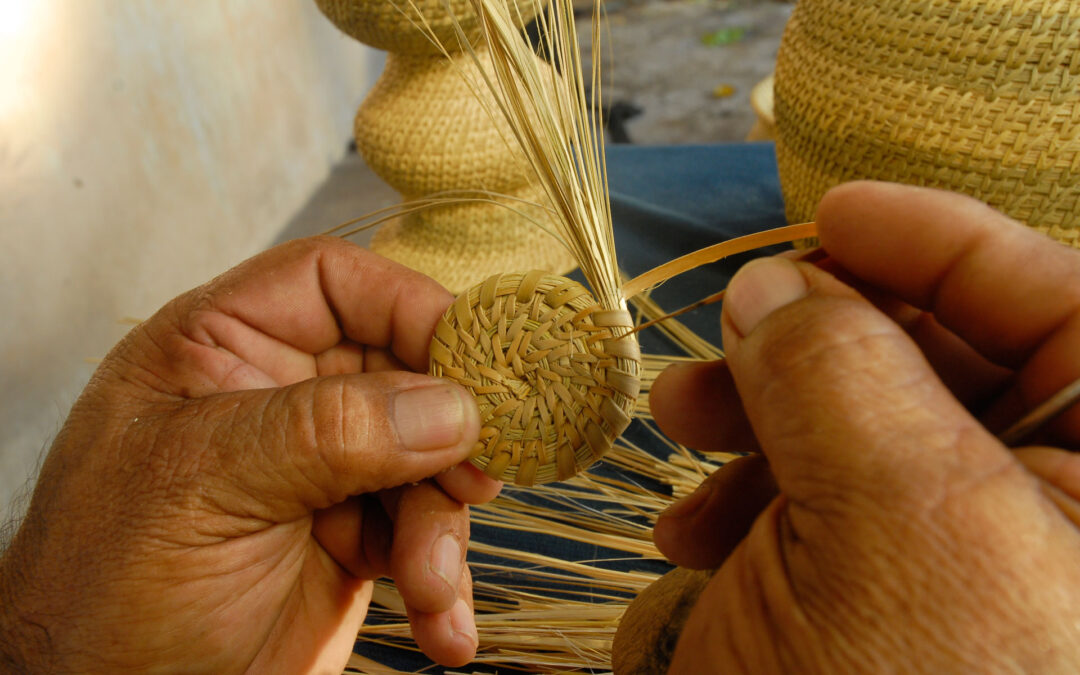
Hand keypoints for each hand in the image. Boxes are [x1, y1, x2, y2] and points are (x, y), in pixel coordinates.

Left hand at [0, 237, 500, 672]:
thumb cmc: (105, 588)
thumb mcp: (202, 486)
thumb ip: (324, 433)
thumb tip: (450, 406)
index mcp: (219, 350)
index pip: (331, 284)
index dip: (406, 305)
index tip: (467, 359)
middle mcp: (279, 399)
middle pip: (401, 371)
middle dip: (443, 431)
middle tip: (473, 478)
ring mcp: (321, 471)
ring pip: (426, 459)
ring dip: (442, 525)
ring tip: (430, 585)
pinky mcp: (352, 540)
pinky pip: (424, 534)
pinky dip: (442, 579)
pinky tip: (441, 625)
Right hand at [650, 182, 1079, 671]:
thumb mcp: (890, 519)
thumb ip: (835, 373)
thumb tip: (773, 286)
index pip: (1060, 302)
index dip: (942, 240)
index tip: (830, 212)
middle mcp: (1048, 506)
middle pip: (941, 360)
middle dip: (814, 335)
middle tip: (727, 331)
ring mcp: (962, 559)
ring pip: (862, 429)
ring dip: (755, 414)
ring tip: (678, 421)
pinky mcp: (886, 602)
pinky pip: (820, 511)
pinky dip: (745, 500)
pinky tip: (691, 531)